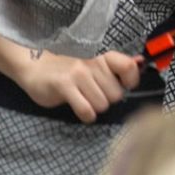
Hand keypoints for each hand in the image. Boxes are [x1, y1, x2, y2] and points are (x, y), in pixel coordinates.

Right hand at [12, 49, 141, 122]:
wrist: (34, 68)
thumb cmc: (67, 70)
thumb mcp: (93, 65)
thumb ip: (116, 66)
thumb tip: (141, 61)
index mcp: (102, 58)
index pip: (129, 67)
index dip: (130, 81)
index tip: (121, 86)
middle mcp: (92, 63)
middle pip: (116, 94)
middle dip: (107, 100)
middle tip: (93, 95)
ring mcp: (78, 74)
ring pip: (102, 104)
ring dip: (94, 108)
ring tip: (83, 100)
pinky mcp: (64, 86)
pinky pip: (86, 110)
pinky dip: (86, 116)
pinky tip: (80, 109)